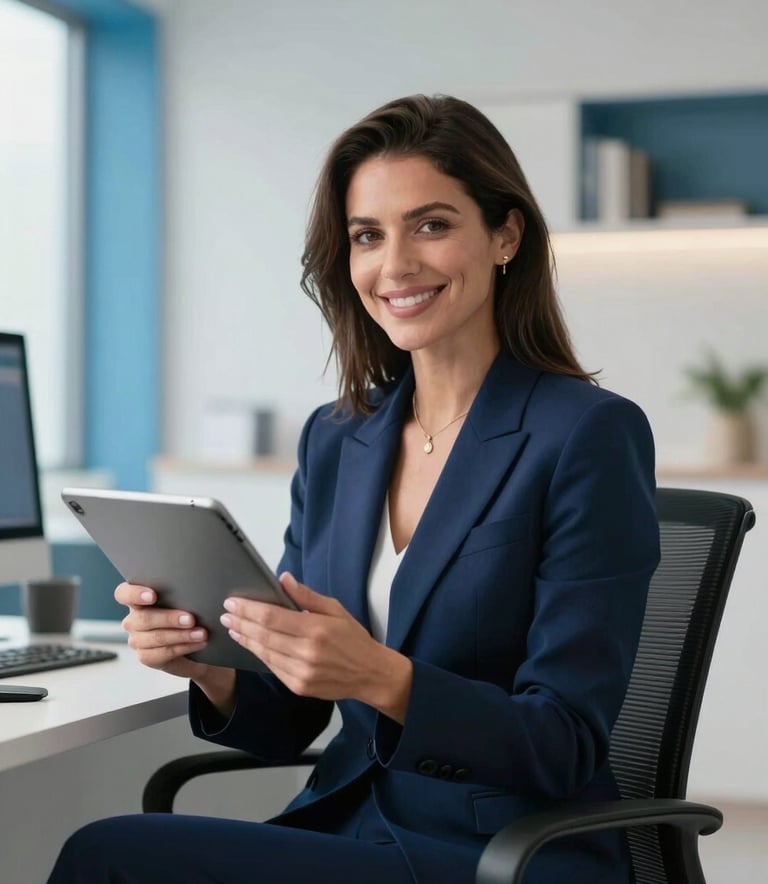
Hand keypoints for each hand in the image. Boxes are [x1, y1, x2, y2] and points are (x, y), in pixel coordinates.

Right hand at [115, 581, 212, 680]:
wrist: (195, 644)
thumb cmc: (190, 613)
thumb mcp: (185, 600)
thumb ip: (182, 593)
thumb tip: (195, 587)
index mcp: (137, 600)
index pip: (124, 594)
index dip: (134, 594)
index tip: (152, 596)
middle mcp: (133, 620)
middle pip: (144, 618)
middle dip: (169, 618)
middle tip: (191, 619)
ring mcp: (137, 640)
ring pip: (156, 637)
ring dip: (182, 635)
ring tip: (201, 633)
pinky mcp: (146, 657)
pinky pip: (163, 653)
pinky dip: (184, 647)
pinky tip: (198, 643)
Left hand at [220, 573, 412, 721]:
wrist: (370, 674)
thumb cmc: (354, 639)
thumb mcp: (335, 609)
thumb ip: (307, 596)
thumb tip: (283, 579)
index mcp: (316, 629)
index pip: (272, 617)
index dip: (248, 609)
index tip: (233, 602)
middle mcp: (307, 652)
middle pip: (263, 635)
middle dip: (241, 623)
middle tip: (227, 614)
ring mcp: (301, 672)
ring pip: (264, 653)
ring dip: (246, 639)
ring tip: (234, 628)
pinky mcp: (298, 686)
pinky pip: (272, 667)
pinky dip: (259, 654)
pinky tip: (251, 644)